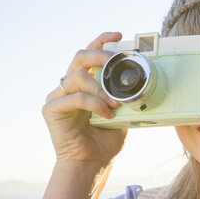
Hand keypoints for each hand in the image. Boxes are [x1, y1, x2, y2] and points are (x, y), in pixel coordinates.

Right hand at [42, 32, 126, 168]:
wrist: (92, 163)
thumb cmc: (106, 139)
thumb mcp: (122, 113)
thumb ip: (127, 97)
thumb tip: (147, 83)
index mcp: (85, 83)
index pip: (90, 54)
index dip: (101, 41)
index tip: (118, 35)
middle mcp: (69, 86)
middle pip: (81, 56)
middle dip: (100, 55)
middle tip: (115, 63)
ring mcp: (58, 96)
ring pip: (79, 77)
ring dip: (101, 88)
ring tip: (115, 104)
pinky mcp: (51, 109)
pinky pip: (76, 97)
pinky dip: (95, 104)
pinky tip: (107, 114)